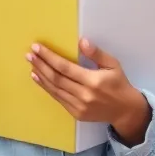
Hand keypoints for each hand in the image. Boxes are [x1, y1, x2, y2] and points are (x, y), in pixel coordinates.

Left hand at [28, 40, 151, 144]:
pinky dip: (47, 88)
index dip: (49, 57)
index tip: (37, 48)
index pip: (65, 67)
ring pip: (54, 90)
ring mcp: (79, 106)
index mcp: (93, 81)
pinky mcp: (76, 113)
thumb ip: (97, 53)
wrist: (125, 111)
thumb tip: (81, 41)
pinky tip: (39, 79)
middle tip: (29, 55)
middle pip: (56, 78)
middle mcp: (84, 95)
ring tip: (32, 65)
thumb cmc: (119, 84)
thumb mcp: (113, 65)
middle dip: (41, 65)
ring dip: (41, 76)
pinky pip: (58, 99)